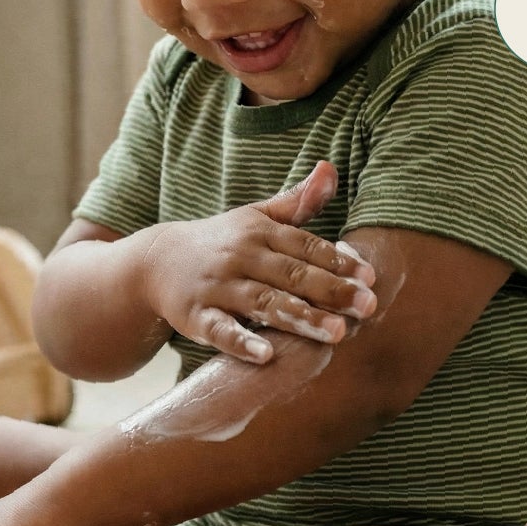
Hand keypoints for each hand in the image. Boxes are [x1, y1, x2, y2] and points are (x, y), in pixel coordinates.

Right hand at [142, 161, 378, 363]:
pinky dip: (242, 343)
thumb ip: (296, 201)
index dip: (339, 261)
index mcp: (259, 232)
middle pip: (291, 275)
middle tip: (369, 307)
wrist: (155, 262)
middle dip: (331, 291)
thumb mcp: (255, 216)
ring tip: (336, 333)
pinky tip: (268, 356)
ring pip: (263, 303)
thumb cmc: (220, 241)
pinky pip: (221, 331)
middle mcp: (240, 257)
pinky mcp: (196, 317)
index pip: (305, 246)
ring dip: (300, 318)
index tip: (371, 278)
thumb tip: (330, 170)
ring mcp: (217, 288)